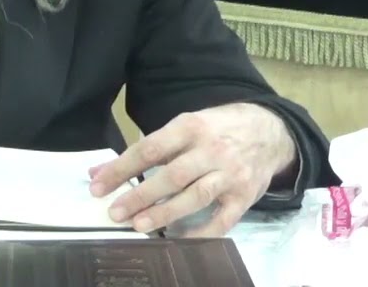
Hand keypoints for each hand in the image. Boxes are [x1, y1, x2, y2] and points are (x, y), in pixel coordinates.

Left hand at [88, 103, 296, 236]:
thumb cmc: (216, 129)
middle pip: (173, 175)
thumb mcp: (182, 127)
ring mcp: (230, 174)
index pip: (150, 149)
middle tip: (115, 212)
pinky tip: (177, 241)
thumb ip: (144, 150)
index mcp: (190, 127)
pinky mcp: (245, 196)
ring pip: (195, 196)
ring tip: (138, 225)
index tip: (98, 186)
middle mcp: (211, 150)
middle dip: (141, 195)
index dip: (122, 168)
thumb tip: (98, 172)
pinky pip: (223, 220)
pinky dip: (201, 233)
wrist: (269, 131)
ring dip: (165, 213)